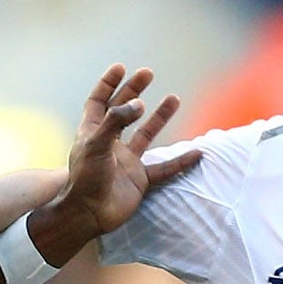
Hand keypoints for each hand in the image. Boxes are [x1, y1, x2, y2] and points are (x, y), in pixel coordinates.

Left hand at [60, 64, 199, 236]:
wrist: (89, 215)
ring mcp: (126, 161)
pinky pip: (165, 168)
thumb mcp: (96, 145)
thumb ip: (116, 121)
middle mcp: (110, 144)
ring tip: (174, 98)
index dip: (108, 84)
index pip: (99, 101)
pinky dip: (181, 162)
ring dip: (159, 117)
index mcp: (93, 132)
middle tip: (148, 73)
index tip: (121, 68)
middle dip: (134, 91)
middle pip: (123, 111)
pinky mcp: (139, 179)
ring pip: (146, 134)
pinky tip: (197, 153)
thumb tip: (138, 103)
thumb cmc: (85, 179)